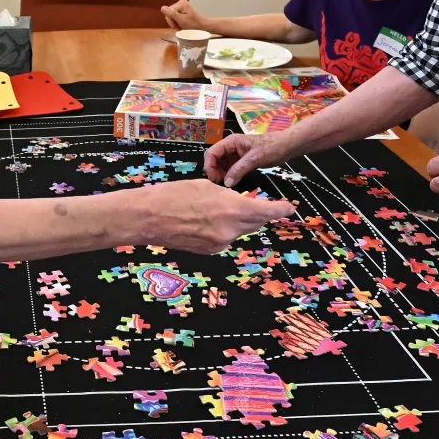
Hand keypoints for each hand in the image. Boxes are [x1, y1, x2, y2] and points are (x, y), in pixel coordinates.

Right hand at [132, 179, 286, 253]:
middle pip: (255, 223)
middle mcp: (230, 231)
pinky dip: (221, 229)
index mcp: (232, 210)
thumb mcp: (206, 187)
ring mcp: (219, 244)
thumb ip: (228, 197)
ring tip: (211, 209)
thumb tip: (238, 204)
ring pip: (238, 231)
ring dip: (235, 221)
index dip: (281, 210)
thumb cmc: (175, 195)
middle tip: (246, 202)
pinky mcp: (209, 251)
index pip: (267, 212)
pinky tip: (202, 221)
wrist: (148, 218)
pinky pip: (224, 238)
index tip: (290, 208)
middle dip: (255, 213)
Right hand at [161, 0, 206, 30]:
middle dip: (173, 22)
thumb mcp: (182, 20)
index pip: (168, 12)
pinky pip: (175, 17)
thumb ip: (172, 14)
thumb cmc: (194, 25)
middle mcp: (181, 3)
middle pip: (169, 14)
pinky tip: (182, 25)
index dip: (171, 21)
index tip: (177, 26)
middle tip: (180, 27)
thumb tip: (162, 8)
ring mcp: (181, 7)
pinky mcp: (182, 11)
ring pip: (171, 16)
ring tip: (182, 27)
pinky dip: (177, 23)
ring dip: (175, 23)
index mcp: (181, 3)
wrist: (203, 27)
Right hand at [204, 131, 289, 186]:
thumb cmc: (271, 147)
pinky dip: (229, 176)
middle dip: (214, 171)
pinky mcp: (241, 161)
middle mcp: (230, 147)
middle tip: (220, 185)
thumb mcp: (255, 158)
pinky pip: (230, 168)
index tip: (214, 179)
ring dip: (221, 174)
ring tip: (226, 185)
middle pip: (214, 159)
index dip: (209, 166)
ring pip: (221, 165)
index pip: (212, 152)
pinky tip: (232, 183)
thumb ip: (239, 169)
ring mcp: (235, 154)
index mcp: (231, 142)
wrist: (286, 146)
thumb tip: (226, 183)